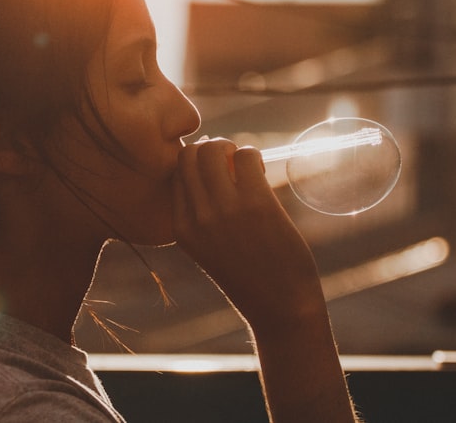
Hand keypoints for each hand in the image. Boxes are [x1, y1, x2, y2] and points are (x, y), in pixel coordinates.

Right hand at [172, 138, 325, 329]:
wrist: (280, 308)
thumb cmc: (249, 276)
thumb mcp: (209, 248)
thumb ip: (202, 214)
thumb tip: (214, 165)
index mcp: (181, 228)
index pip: (175, 174)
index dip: (196, 164)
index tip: (217, 173)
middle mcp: (197, 217)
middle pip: (189, 154)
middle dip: (210, 148)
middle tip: (231, 162)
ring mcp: (225, 210)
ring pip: (213, 148)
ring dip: (231, 148)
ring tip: (247, 167)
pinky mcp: (256, 204)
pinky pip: (246, 155)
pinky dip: (253, 155)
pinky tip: (261, 173)